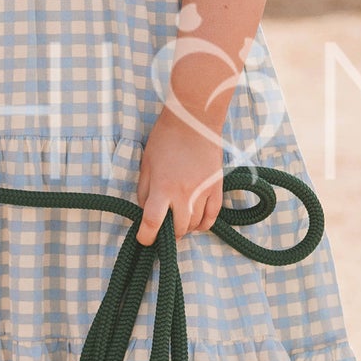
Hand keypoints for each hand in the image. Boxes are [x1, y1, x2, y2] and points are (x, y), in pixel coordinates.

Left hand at [135, 105, 224, 246]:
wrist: (194, 121)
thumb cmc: (165, 139)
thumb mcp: (146, 164)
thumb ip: (144, 191)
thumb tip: (146, 210)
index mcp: (163, 188)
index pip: (153, 222)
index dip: (146, 236)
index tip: (144, 239)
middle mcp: (184, 194)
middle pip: (178, 228)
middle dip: (169, 235)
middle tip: (163, 232)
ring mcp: (203, 192)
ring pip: (196, 224)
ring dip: (186, 229)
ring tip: (179, 225)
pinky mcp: (217, 187)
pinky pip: (213, 215)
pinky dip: (204, 224)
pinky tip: (197, 223)